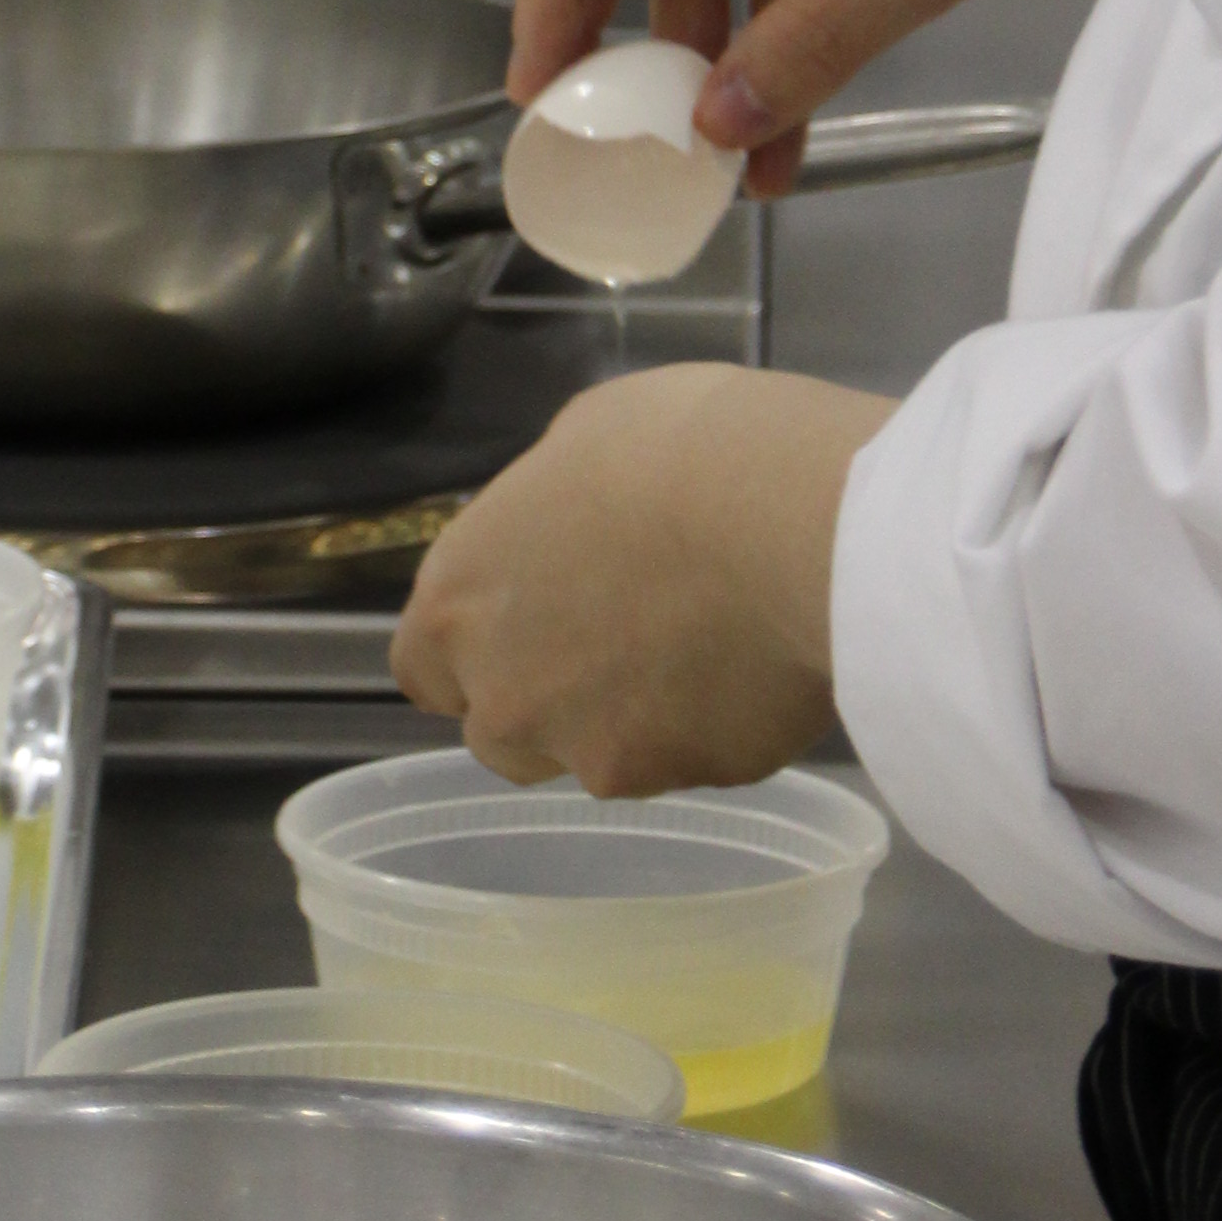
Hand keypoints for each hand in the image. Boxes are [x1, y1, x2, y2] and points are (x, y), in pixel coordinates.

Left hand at [390, 368, 892, 794]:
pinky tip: (763, 659)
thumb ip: (547, 512)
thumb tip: (566, 531)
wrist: (798, 523)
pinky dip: (718, 725)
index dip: (469, 655)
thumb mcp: (587, 437)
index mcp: (461, 601)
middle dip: (550, 701)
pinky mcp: (688, 783)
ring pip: (599, 758)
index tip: (524, 628)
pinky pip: (695, 760)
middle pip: (503, 733)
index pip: (423, 669)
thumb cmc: (683, 447)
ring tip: (708, 644)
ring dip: (633, 721)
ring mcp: (594, 752)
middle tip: (626, 639)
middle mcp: (508, 696)